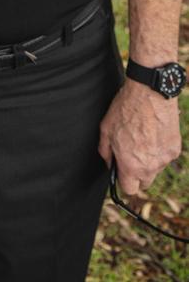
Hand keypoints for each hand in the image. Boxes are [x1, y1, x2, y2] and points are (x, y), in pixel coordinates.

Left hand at [99, 79, 181, 194]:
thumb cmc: (126, 108)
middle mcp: (150, 167)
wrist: (150, 92)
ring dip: (149, 161)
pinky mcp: (175, 149)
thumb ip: (106, 151)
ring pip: (156, 169)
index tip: (122, 172)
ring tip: (142, 138)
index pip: (129, 189)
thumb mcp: (106, 128)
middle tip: (131, 155)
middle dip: (137, 174)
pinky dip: (159, 150)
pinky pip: (165, 156)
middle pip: (144, 182)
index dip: (124, 181)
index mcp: (131, 165)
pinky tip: (154, 133)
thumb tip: (109, 162)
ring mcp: (165, 159)